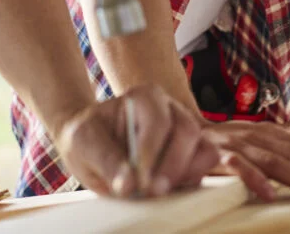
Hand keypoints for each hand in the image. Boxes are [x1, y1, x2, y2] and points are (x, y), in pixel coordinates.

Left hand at [54, 84, 219, 197]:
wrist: (89, 146)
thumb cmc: (86, 137)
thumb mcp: (84, 143)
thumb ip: (106, 160)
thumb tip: (129, 185)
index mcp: (145, 97)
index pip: (159, 121)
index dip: (152, 152)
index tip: (139, 180)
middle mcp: (170, 110)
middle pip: (188, 133)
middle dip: (172, 166)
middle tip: (151, 191)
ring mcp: (183, 134)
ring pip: (204, 151)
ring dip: (185, 176)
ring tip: (158, 191)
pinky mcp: (189, 157)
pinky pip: (203, 170)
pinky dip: (189, 183)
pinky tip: (165, 192)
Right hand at [202, 120, 289, 201]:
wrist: (180, 132)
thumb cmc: (222, 146)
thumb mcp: (256, 148)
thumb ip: (281, 159)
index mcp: (272, 136)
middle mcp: (260, 137)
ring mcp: (240, 144)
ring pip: (278, 162)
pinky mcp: (217, 154)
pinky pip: (238, 167)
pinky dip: (253, 179)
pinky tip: (269, 194)